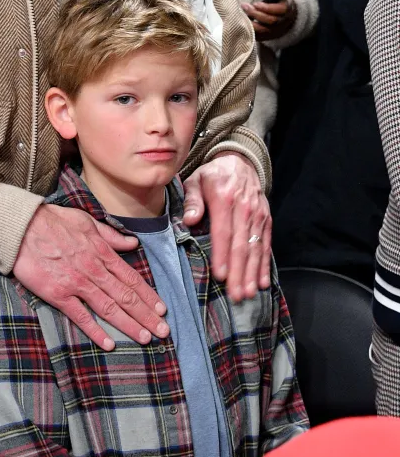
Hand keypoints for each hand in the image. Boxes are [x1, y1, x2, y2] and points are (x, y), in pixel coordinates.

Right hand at [13, 204, 169, 349]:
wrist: (21, 228)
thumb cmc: (53, 221)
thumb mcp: (87, 221)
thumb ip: (111, 236)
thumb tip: (133, 244)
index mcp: (101, 252)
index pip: (131, 278)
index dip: (148, 295)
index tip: (162, 309)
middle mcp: (94, 270)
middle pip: (125, 296)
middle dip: (146, 315)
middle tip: (163, 331)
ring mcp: (76, 283)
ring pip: (109, 307)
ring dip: (129, 325)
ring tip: (145, 338)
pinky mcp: (58, 294)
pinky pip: (80, 316)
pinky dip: (95, 330)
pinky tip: (109, 343)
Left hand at [183, 153, 271, 301]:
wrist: (239, 162)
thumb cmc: (212, 176)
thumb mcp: (196, 180)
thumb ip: (192, 200)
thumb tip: (189, 219)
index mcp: (225, 198)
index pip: (224, 232)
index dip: (222, 255)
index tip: (220, 275)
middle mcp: (245, 208)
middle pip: (242, 245)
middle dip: (238, 272)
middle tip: (235, 295)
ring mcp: (258, 215)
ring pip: (255, 248)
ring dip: (252, 273)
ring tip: (247, 293)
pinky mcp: (266, 220)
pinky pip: (266, 245)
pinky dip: (264, 264)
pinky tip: (262, 282)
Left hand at [241, 0, 296, 40]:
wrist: (283, 15)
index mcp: (286, 8)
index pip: (279, 11)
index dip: (267, 8)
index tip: (256, 3)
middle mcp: (282, 21)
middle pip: (270, 21)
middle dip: (257, 15)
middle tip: (244, 6)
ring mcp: (275, 31)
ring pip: (264, 31)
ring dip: (252, 25)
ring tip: (241, 16)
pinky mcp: (267, 38)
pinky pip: (259, 38)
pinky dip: (250, 33)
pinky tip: (241, 25)